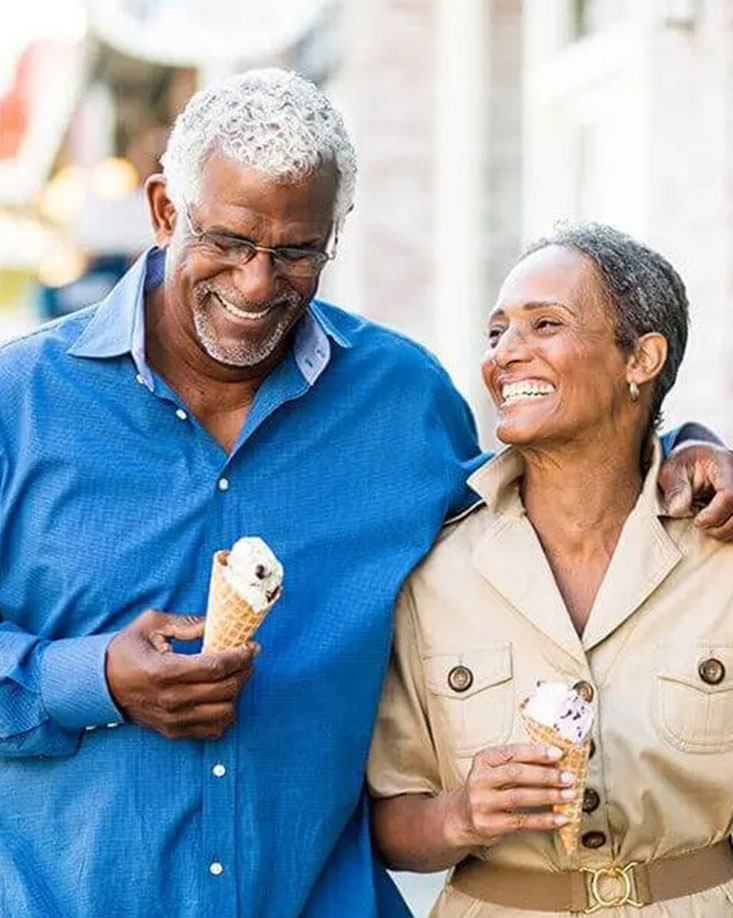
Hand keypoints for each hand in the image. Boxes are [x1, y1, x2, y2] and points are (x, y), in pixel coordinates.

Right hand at [105, 609, 257, 739]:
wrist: (99, 684)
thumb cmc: (126, 650)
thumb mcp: (151, 624)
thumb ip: (186, 623)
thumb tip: (217, 625)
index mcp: (164, 671)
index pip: (215, 667)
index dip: (240, 656)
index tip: (252, 647)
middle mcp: (170, 699)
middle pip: (225, 689)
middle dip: (244, 671)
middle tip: (247, 658)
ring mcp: (172, 719)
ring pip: (224, 712)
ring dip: (237, 693)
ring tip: (235, 676)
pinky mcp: (173, 731)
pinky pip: (213, 730)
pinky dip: (225, 715)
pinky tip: (222, 697)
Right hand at [443, 743, 574, 847]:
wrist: (461, 816)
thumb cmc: (488, 788)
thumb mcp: (495, 769)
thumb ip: (519, 763)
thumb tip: (556, 760)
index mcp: (483, 759)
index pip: (512, 752)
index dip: (536, 752)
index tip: (558, 753)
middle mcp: (479, 779)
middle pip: (516, 774)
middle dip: (545, 775)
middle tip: (568, 777)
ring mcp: (482, 802)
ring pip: (519, 797)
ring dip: (548, 796)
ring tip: (568, 795)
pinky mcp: (488, 824)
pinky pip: (521, 822)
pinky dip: (544, 821)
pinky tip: (560, 819)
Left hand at [658, 441, 732, 539]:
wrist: (697, 459)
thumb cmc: (686, 464)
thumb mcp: (672, 471)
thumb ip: (675, 489)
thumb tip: (677, 510)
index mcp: (723, 463)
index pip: (730, 494)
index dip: (714, 515)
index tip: (698, 521)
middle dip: (721, 526)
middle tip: (701, 524)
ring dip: (726, 529)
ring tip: (708, 523)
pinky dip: (730, 527)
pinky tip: (718, 522)